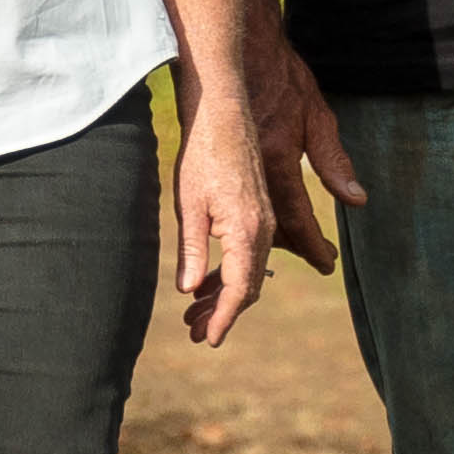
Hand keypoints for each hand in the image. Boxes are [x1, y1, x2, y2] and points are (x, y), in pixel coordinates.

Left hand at [170, 92, 273, 344]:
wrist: (223, 113)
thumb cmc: (202, 155)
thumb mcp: (190, 206)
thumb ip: (192, 251)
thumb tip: (190, 291)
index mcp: (248, 231)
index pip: (241, 289)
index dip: (224, 318)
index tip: (209, 339)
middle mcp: (263, 229)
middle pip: (249, 286)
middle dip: (222, 313)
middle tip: (195, 334)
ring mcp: (263, 220)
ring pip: (250, 272)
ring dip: (224, 295)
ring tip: (194, 316)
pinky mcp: (257, 211)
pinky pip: (249, 254)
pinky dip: (229, 273)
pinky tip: (205, 283)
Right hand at [235, 2, 358, 272]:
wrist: (237, 49)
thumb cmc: (282, 76)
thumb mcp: (317, 116)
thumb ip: (334, 161)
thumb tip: (356, 200)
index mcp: (279, 159)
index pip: (299, 220)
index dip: (314, 247)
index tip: (327, 263)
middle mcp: (253, 170)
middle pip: (273, 228)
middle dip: (296, 246)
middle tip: (317, 254)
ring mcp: (231, 168)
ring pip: (252, 217)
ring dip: (273, 234)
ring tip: (295, 242)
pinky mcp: (216, 162)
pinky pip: (235, 201)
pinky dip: (252, 214)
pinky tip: (263, 216)